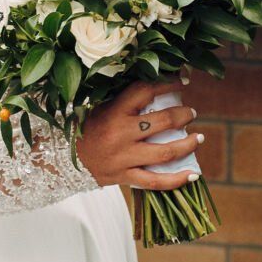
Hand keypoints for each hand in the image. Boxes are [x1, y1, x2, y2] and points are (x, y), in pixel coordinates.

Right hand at [77, 78, 203, 192]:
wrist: (62, 158)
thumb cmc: (86, 127)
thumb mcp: (101, 107)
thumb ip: (126, 99)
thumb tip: (158, 87)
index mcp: (114, 111)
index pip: (146, 91)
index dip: (168, 83)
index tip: (184, 80)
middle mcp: (121, 134)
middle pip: (163, 121)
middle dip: (184, 115)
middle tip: (192, 113)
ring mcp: (124, 157)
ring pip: (165, 152)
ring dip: (187, 144)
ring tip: (199, 138)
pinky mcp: (125, 177)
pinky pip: (155, 181)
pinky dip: (177, 180)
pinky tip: (193, 175)